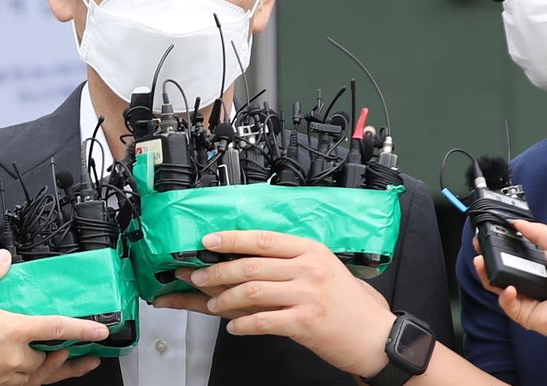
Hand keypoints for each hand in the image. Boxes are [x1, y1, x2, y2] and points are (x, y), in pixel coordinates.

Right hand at [0, 250, 108, 385]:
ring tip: (74, 364)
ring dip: (60, 369)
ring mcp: (6, 378)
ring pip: (42, 376)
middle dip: (71, 351)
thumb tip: (3, 259)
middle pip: (53, 357)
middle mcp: (15, 359)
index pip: (58, 329)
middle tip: (89, 347)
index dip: (83, 329)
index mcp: (13, 333)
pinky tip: (37, 376)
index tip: (102, 331)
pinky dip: (39, 380)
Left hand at [158, 230, 394, 376]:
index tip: (208, 241)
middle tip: (199, 276)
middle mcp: (307, 268)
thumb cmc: (348, 303)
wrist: (376, 337)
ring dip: (225, 299)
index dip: (231, 238)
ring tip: (213, 304)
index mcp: (310, 249)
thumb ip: (291, 261)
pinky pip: (263, 321)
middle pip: (250, 265)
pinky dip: (242, 325)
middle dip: (218, 271)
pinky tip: (234, 327)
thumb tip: (249, 258)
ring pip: (252, 292)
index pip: (262, 239)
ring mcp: (307, 295)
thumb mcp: (323, 268)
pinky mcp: (305, 323)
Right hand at [474, 219, 546, 335]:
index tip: (488, 236)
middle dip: (485, 259)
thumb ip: (539, 233)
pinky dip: (504, 296)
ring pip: (497, 287)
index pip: (513, 255)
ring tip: (481, 263)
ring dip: (485, 274)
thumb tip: (518, 223)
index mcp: (540, 266)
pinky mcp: (526, 316)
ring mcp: (528, 299)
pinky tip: (509, 288)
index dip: (498, 246)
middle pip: (500, 270)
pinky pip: (507, 305)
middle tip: (478, 249)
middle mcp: (532, 282)